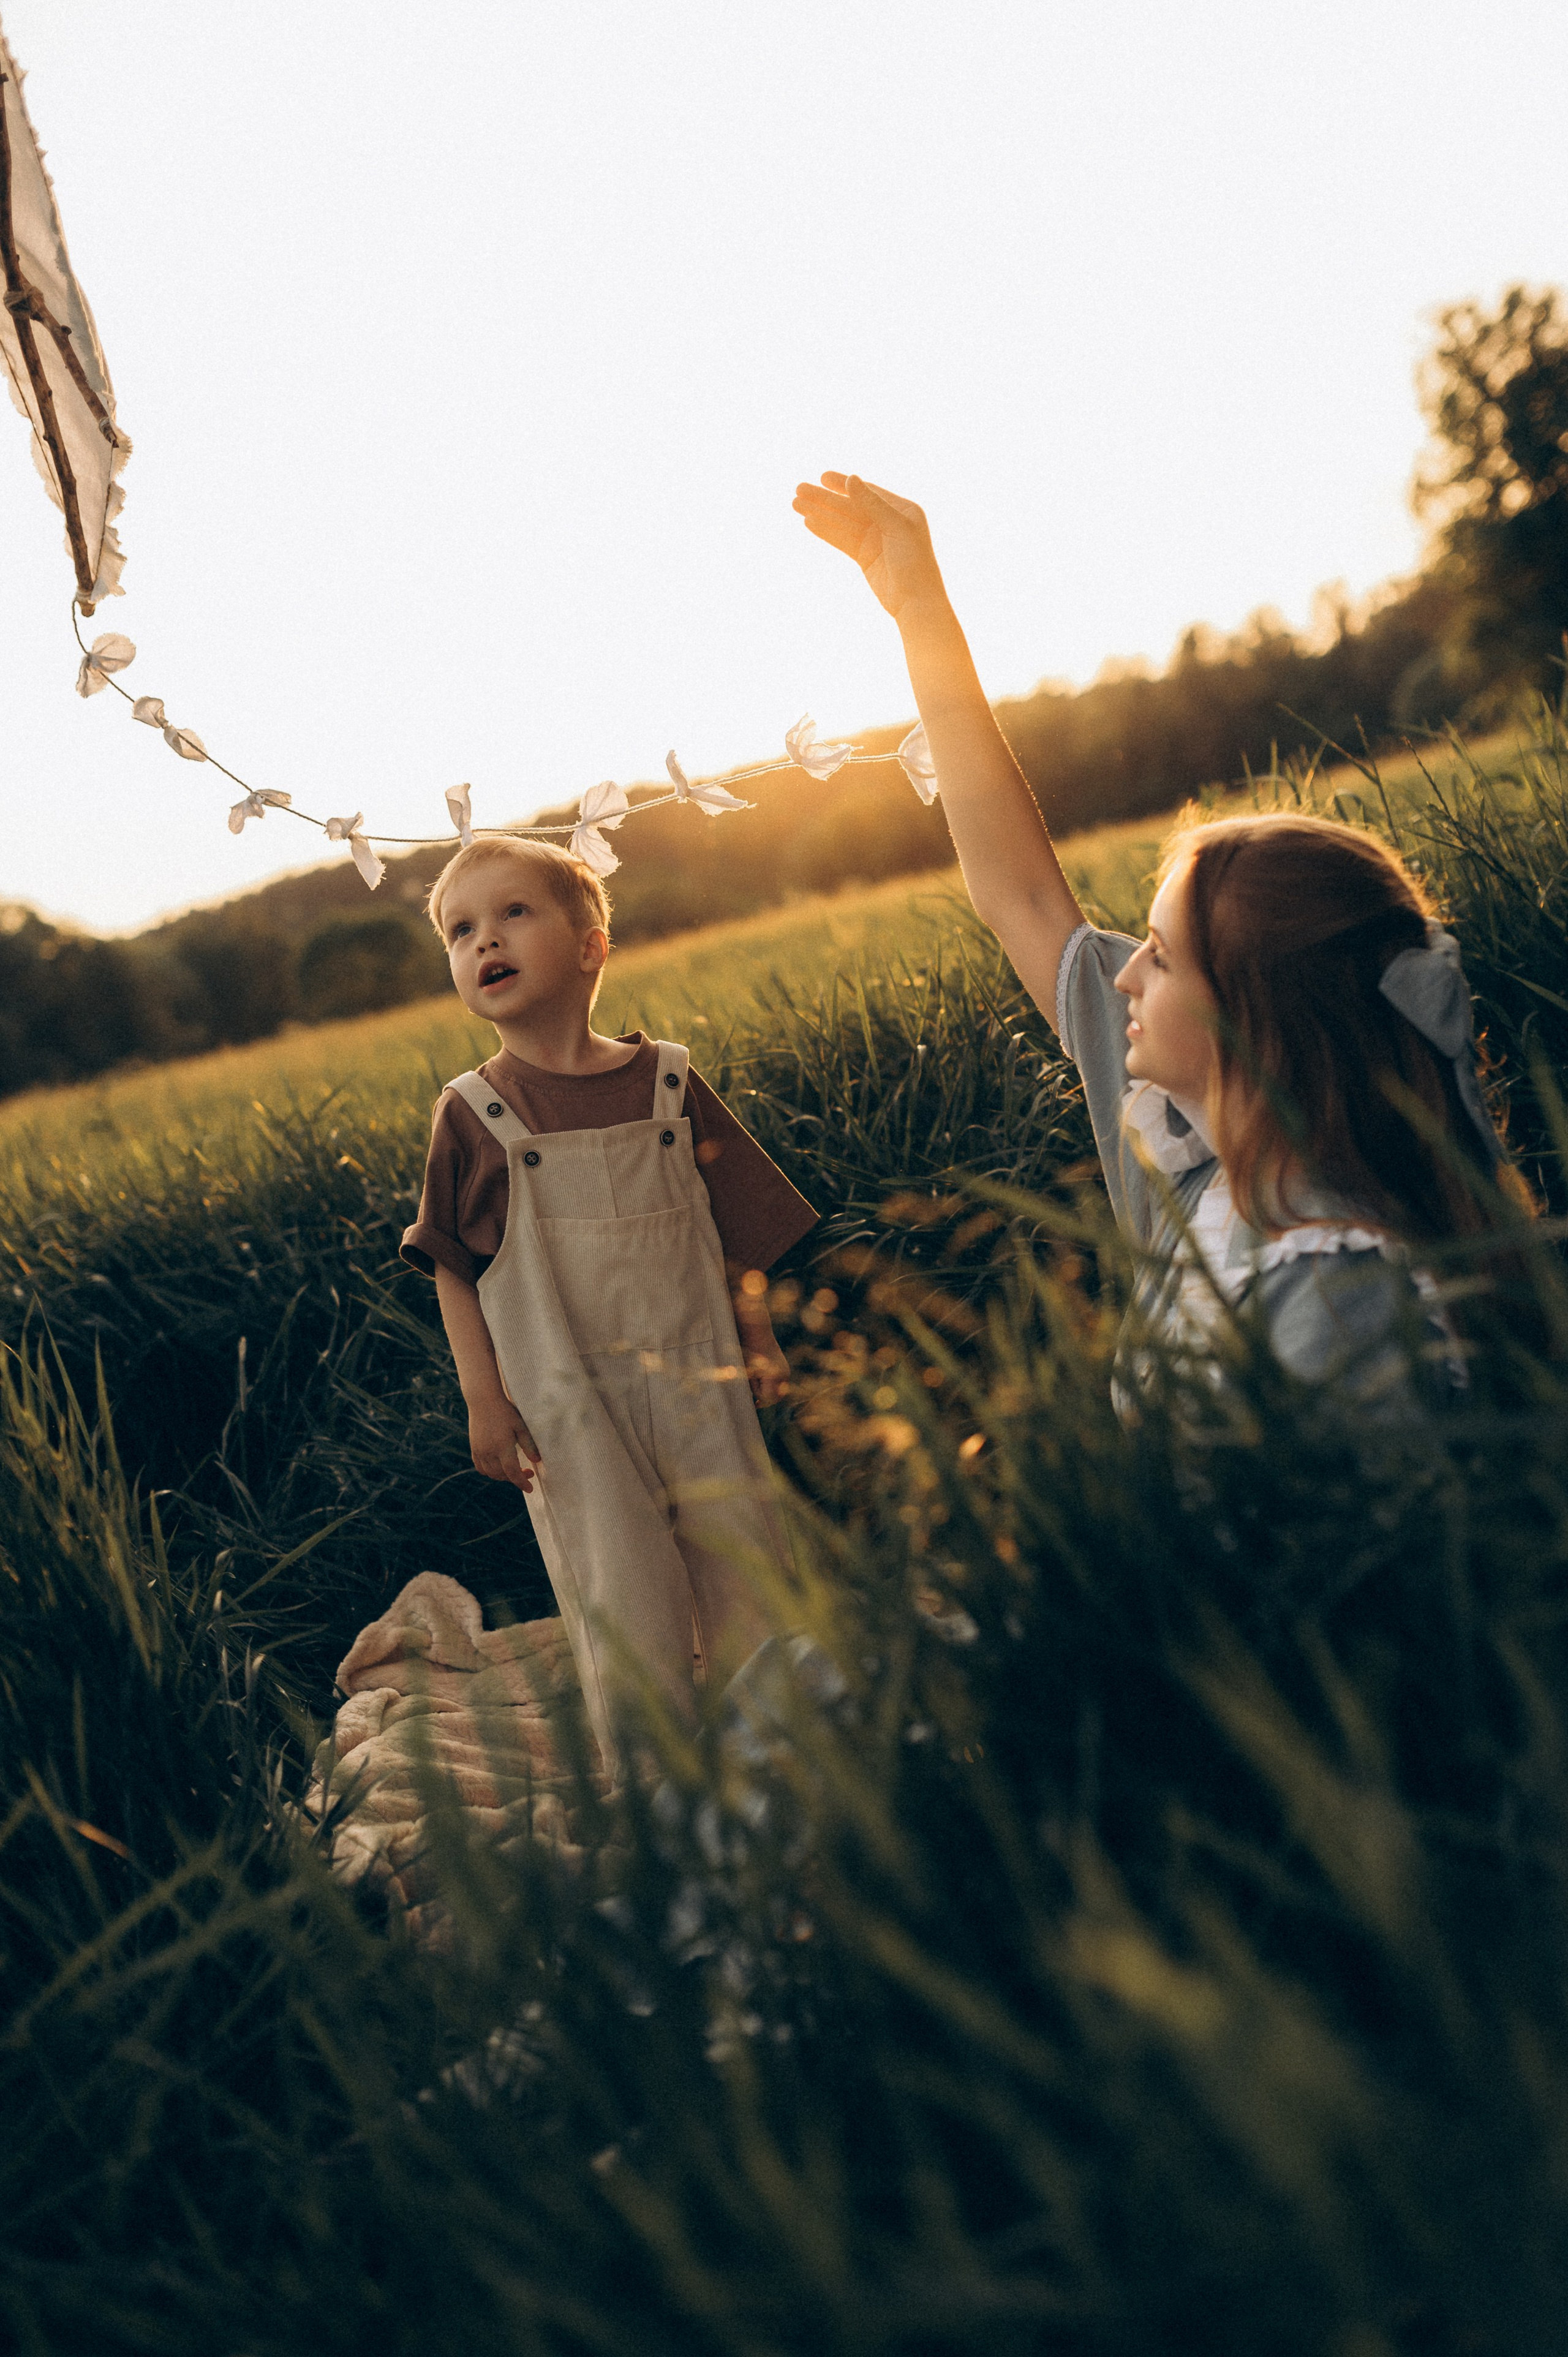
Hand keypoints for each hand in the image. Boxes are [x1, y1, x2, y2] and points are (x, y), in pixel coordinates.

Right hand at [468, 1396, 541, 1491]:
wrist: (483, 1401)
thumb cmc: (505, 1411)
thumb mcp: (521, 1426)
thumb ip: (529, 1444)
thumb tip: (537, 1461)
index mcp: (502, 1447)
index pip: (513, 1472)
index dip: (522, 1483)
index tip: (530, 1489)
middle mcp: (489, 1452)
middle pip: (502, 1475)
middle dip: (516, 1478)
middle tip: (528, 1472)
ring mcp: (479, 1451)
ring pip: (491, 1474)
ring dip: (504, 1476)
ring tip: (515, 1469)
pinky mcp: (474, 1449)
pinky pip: (481, 1468)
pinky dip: (491, 1472)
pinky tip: (499, 1467)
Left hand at [745, 1335, 790, 1409]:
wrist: (758, 1335)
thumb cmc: (748, 1354)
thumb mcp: (749, 1375)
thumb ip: (755, 1389)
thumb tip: (759, 1402)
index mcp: (773, 1377)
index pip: (767, 1398)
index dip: (759, 1397)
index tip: (752, 1394)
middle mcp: (783, 1375)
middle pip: (776, 1397)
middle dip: (767, 1400)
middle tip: (757, 1404)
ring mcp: (786, 1372)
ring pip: (780, 1391)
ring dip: (771, 1395)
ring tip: (760, 1397)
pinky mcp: (786, 1369)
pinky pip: (781, 1383)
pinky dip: (774, 1387)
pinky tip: (765, 1387)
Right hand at [792, 473, 947, 622]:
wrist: (916, 602)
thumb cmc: (914, 563)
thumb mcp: (895, 527)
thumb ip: (871, 503)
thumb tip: (850, 479)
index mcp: (901, 510)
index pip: (867, 492)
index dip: (843, 484)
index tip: (822, 477)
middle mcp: (888, 522)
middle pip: (850, 506)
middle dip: (825, 499)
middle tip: (799, 489)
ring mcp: (875, 540)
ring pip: (842, 523)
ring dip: (820, 513)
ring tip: (796, 504)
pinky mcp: (865, 557)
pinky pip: (842, 540)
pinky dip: (826, 531)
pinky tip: (810, 522)